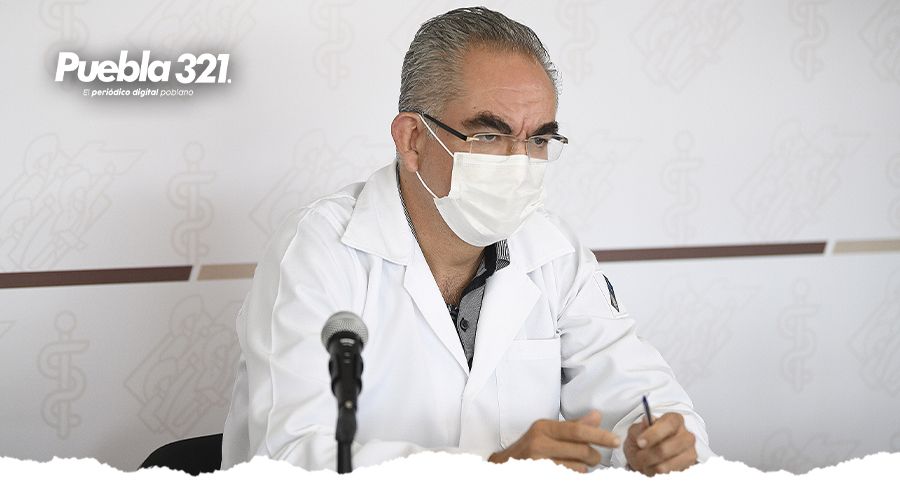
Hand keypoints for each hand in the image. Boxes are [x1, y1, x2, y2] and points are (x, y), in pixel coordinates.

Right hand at [488, 410, 619, 472]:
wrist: (504, 467)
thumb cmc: (530, 448)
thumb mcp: (547, 432)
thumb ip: (573, 426)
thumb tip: (596, 416)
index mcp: (543, 428)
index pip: (577, 430)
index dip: (599, 435)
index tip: (615, 440)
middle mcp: (539, 444)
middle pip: (582, 451)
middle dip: (594, 456)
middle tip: (594, 457)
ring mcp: (539, 463)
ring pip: (579, 469)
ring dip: (584, 468)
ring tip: (575, 464)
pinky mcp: (542, 477)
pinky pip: (571, 478)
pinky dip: (576, 476)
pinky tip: (570, 471)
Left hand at [624, 412, 697, 475]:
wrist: (646, 453)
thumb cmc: (643, 439)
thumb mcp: (636, 430)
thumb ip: (640, 427)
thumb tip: (647, 420)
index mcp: (674, 420)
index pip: (669, 425)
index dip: (653, 434)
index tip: (640, 443)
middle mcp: (685, 434)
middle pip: (666, 448)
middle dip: (648, 455)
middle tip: (638, 455)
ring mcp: (690, 450)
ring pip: (668, 462)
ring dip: (651, 464)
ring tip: (644, 461)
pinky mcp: (689, 464)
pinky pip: (670, 471)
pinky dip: (657, 470)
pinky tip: (653, 465)